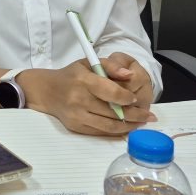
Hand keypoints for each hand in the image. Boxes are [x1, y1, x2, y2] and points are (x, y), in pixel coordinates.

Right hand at [22, 58, 154, 135]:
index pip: (110, 92)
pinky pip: (101, 131)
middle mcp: (79, 99)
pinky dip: (116, 131)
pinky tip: (125, 127)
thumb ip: (110, 66)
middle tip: (149, 116)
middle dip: (135, 115)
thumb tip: (129, 75)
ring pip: (109, 125)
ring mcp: (77, 115)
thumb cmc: (71, 75)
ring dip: (129, 126)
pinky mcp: (76, 127)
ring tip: (141, 123)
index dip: (126, 97)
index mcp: (83, 80)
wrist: (46, 91)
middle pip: (113, 112)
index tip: (135, 99)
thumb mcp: (88, 63)